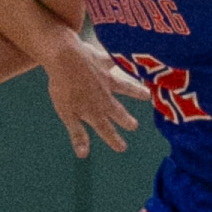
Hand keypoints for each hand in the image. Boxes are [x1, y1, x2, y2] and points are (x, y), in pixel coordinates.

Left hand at [43, 31, 145, 157]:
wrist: (66, 58)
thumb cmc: (63, 88)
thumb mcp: (67, 114)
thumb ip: (78, 133)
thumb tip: (84, 154)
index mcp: (94, 111)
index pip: (106, 130)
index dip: (114, 140)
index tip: (122, 148)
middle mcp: (104, 97)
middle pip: (117, 111)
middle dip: (126, 120)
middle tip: (134, 126)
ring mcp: (106, 79)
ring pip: (124, 87)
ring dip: (135, 92)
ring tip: (147, 95)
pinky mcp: (103, 62)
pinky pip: (115, 61)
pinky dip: (122, 61)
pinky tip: (131, 58)